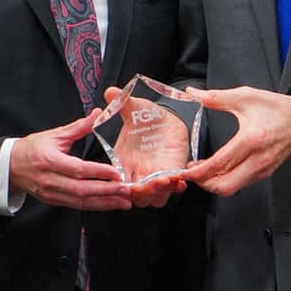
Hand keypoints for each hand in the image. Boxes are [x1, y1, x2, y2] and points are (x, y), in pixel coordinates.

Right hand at [10, 110, 131, 210]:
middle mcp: (51, 180)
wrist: (11, 166)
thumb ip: (79, 126)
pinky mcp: (54, 201)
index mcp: (50, 161)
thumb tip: (98, 113)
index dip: (98, 172)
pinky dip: (95, 206)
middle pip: (82, 190)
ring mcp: (52, 194)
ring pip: (81, 202)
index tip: (116, 173)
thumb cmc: (33, 147)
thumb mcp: (55, 134)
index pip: (77, 169)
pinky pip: (77, 205)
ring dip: (104, 203)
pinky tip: (109, 204)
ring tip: (124, 202)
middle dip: (106, 192)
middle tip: (127, 191)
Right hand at [101, 86, 188, 207]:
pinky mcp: (170, 174)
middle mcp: (137, 172)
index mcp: (122, 161)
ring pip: (153, 199)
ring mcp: (153, 176)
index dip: (124, 186)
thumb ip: (122, 102)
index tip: (132, 183)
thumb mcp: (134, 108)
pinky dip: (175, 189)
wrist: (167, 117)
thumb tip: (111, 91)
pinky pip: (171, 191)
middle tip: (154, 181)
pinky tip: (180, 179)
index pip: (118, 183)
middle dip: (144, 193)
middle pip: (136, 197)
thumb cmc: (146, 115)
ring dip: (160, 193)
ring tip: (167, 180)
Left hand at [180, 86, 290, 196]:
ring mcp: (262, 169)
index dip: (198, 172)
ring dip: (214, 183)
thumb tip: (193, 94)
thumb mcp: (245, 97)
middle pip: (225, 186)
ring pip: (233, 188)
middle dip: (204, 183)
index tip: (184, 171)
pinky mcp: (265, 173)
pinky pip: (242, 183)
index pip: (219, 165)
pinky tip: (219, 169)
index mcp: (250, 140)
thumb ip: (217, 97)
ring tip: (201, 170)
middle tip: (190, 173)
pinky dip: (226, 181)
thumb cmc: (275, 108)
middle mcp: (257, 160)